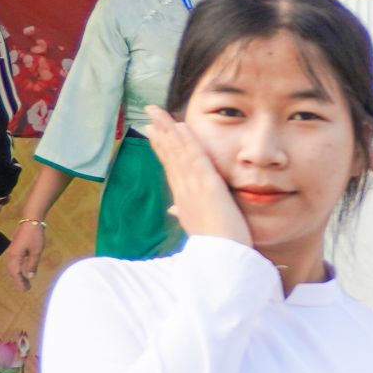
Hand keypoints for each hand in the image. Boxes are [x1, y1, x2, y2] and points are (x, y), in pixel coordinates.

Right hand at [5, 221, 48, 290]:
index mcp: (15, 256)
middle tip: (26, 289)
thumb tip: (30, 277)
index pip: (15, 273)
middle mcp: (10, 255)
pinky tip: (21, 271)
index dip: (20, 282)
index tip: (25, 290)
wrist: (30, 221)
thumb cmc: (35, 236)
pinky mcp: (14, 248)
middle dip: (18, 281)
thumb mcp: (36, 251)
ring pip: (11, 267)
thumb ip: (32, 264)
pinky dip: (16, 269)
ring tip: (24, 282)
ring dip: (17, 276)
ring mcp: (11, 251)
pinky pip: (13, 263)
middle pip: (11, 271)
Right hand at [140, 105, 248, 247]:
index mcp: (183, 198)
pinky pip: (195, 158)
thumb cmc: (214, 246)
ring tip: (158, 112)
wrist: (221, 261)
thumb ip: (185, 214)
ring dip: (168, 130)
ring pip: (178, 153)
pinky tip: (181, 126)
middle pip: (169, 155)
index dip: (162, 148)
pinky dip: (187, 141)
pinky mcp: (208, 187)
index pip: (171, 168)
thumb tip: (173, 210)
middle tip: (151, 113)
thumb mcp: (197, 227)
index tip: (154, 133)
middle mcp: (183, 190)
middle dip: (160, 132)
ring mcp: (193, 187)